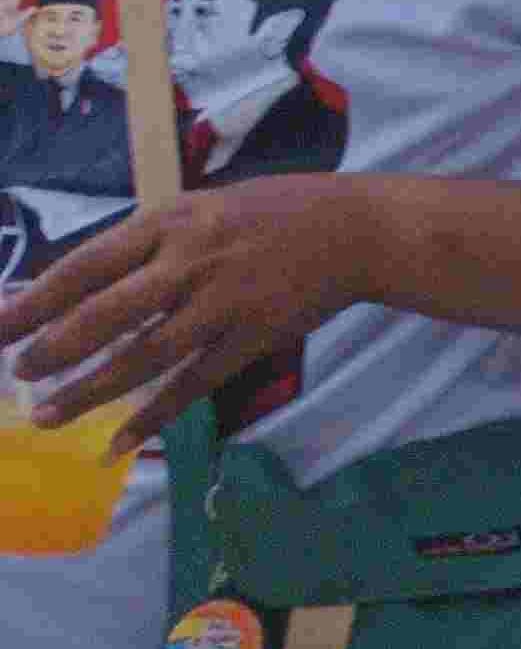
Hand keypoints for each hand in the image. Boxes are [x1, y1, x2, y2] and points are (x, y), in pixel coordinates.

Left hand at [5, 174, 383, 457]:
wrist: (356, 229)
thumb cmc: (272, 212)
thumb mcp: (200, 208)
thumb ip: (145, 245)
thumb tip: (76, 286)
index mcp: (171, 223)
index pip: (87, 266)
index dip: (37, 300)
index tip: (0, 326)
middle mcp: (192, 262)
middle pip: (107, 315)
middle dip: (54, 349)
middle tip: (19, 374)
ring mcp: (225, 303)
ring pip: (144, 357)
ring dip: (91, 390)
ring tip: (49, 415)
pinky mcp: (255, 337)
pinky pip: (195, 383)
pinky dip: (155, 415)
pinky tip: (119, 440)